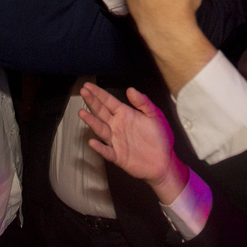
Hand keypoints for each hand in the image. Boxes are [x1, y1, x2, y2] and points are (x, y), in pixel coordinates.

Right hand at [79, 83, 187, 204]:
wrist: (165, 161)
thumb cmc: (160, 137)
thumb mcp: (155, 115)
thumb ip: (143, 102)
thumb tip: (130, 89)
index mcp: (125, 115)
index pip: (108, 101)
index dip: (98, 93)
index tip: (88, 86)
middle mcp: (118, 126)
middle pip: (101, 112)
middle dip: (92, 102)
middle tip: (83, 92)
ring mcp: (117, 141)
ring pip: (101, 130)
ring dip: (91, 121)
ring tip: (82, 112)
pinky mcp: (119, 156)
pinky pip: (107, 152)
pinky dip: (100, 148)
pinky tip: (93, 142)